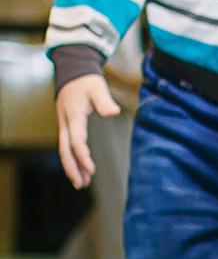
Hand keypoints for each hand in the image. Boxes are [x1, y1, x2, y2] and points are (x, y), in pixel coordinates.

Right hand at [54, 74, 122, 188]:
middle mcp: (65, 123)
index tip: (92, 169)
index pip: (76, 141)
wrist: (73, 73)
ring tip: (80, 183)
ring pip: (64, 150)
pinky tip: (80, 168)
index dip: (83, 156)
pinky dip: (72, 158)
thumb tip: (113, 113)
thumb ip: (105, 101)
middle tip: (80, 184)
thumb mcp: (97, 88)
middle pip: (65, 150)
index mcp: (73, 116)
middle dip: (72, 168)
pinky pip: (67, 145)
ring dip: (72, 166)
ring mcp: (64, 125)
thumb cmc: (87, 82)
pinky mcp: (67, 125)